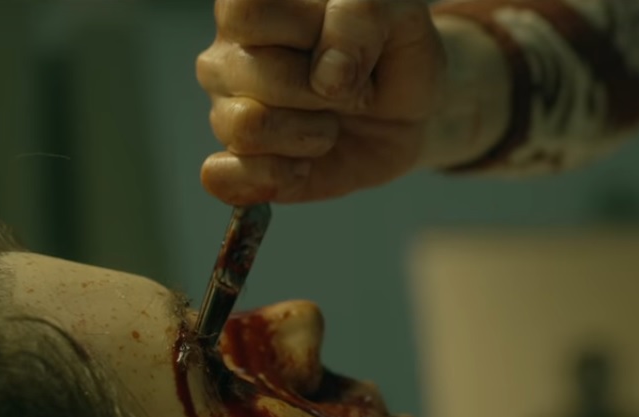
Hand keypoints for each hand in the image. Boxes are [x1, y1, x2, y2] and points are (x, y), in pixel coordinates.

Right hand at [198, 0, 444, 204]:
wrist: (413, 111)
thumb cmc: (392, 51)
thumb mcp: (398, 14)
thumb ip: (360, 18)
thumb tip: (327, 75)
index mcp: (253, 7)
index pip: (246, 13)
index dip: (306, 33)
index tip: (346, 42)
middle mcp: (230, 56)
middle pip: (251, 73)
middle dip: (324, 91)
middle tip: (351, 89)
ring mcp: (227, 111)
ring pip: (245, 126)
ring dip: (309, 134)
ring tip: (332, 124)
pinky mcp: (239, 166)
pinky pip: (225, 178)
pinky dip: (276, 177)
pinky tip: (306, 165)